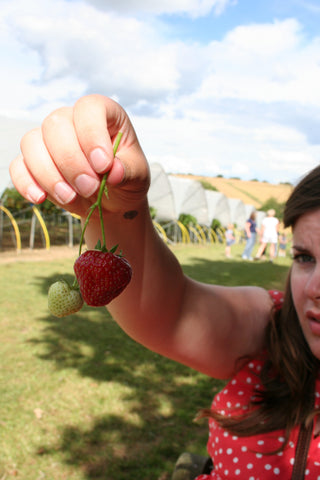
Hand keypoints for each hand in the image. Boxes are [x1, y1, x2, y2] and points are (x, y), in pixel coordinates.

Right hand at [9, 95, 149, 218]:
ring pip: (32, 143)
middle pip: (55, 125)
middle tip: (90, 187)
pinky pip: (18, 166)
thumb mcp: (138, 176)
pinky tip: (41, 199)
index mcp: (103, 115)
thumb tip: (113, 172)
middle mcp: (71, 120)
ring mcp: (49, 140)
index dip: (92, 134)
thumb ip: (129, 171)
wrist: (111, 202)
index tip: (103, 165)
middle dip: (71, 161)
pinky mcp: (33, 162)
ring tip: (71, 197)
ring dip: (49, 174)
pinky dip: (26, 183)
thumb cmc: (125, 179)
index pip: (89, 108)